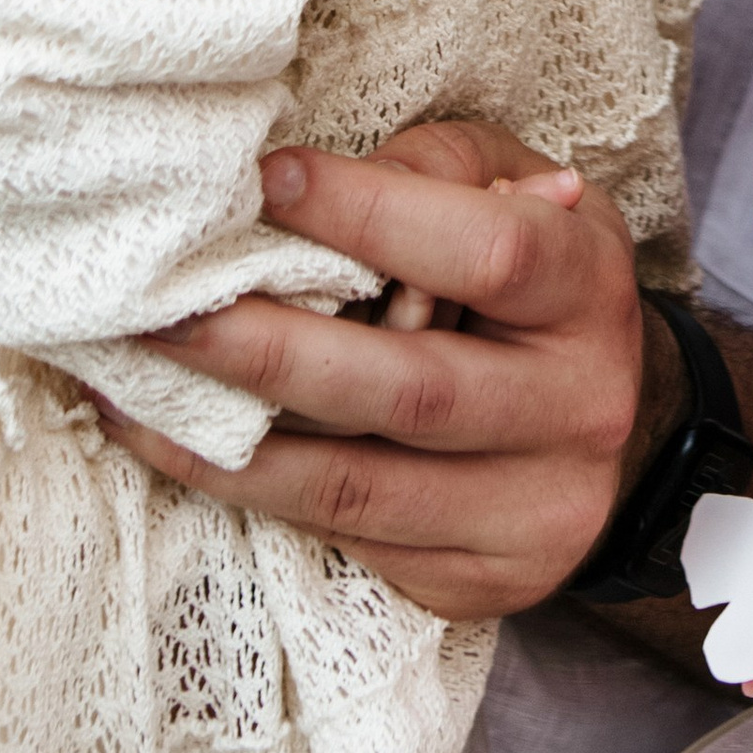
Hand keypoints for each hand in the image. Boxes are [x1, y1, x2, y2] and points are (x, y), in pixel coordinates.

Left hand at [93, 122, 656, 621]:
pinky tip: (184, 449)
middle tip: (159, 315)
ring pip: (356, 487)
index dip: (370, 216)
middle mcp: (579, 408)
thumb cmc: (538, 288)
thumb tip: (309, 184)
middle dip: (267, 350)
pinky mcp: (480, 580)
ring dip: (224, 444)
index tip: (267, 180)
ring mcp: (534, 510)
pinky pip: (345, 541)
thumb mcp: (521, 197)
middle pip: (408, 389)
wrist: (623, 430)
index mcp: (588, 292)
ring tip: (129, 395)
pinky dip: (251, 494)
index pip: (484, 252)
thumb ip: (436, 173)